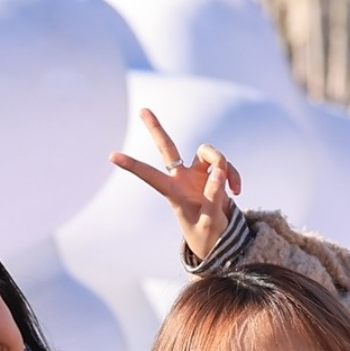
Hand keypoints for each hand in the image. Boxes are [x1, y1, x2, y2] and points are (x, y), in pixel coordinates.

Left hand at [111, 109, 242, 263]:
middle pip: (168, 148)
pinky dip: (233, 175)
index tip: (111, 156)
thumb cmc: (207, 235)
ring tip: (232, 187)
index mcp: (174, 193)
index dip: (132, 166)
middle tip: (142, 109)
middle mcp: (182, 179)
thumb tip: (219, 171)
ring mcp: (197, 175)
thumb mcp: (210, 221)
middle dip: (156, 129)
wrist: (218, 241)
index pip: (151, 176)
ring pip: (207, 152)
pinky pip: (225, 165)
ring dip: (223, 163)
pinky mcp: (213, 174)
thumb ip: (214, 197)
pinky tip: (238, 191)